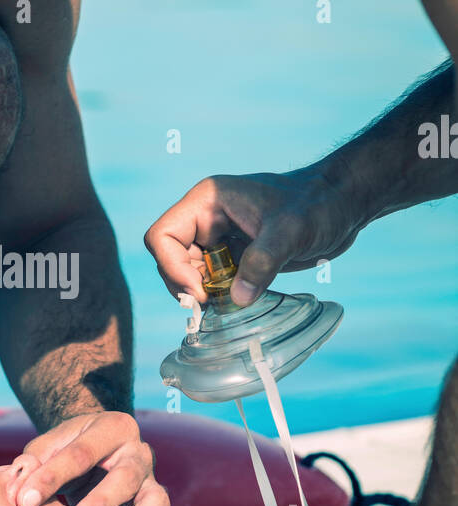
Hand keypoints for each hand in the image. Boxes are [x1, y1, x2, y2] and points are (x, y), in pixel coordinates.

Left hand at [6, 412, 169, 505]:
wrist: (97, 456)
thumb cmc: (65, 454)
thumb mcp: (48, 448)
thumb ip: (32, 464)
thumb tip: (16, 490)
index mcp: (112, 428)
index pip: (82, 452)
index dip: (52, 476)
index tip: (24, 501)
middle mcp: (139, 453)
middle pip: (125, 476)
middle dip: (99, 504)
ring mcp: (152, 483)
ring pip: (154, 503)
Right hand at [144, 165, 364, 306]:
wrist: (343, 204)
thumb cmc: (319, 203)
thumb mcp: (292, 230)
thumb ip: (263, 262)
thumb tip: (237, 299)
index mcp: (207, 201)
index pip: (162, 236)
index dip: (172, 267)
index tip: (201, 292)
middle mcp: (206, 219)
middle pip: (170, 259)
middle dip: (187, 285)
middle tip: (215, 304)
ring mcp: (219, 238)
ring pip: (189, 273)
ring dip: (203, 293)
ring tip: (231, 303)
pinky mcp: (235, 255)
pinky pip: (212, 281)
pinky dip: (220, 296)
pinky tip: (241, 301)